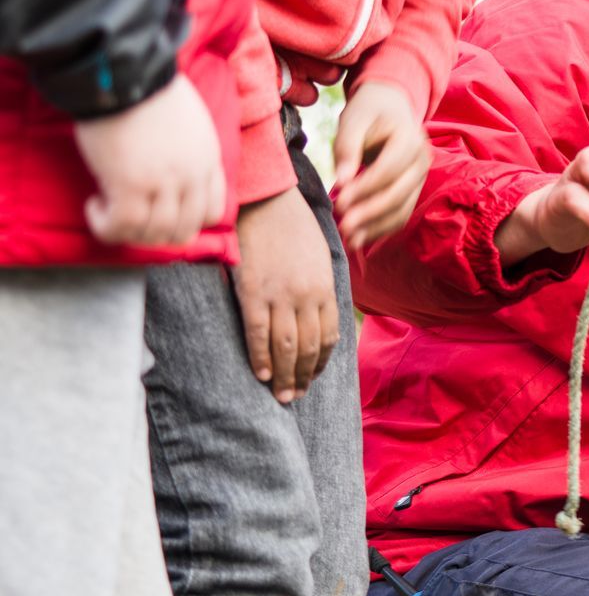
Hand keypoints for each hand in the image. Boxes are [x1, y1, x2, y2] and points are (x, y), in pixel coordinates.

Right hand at [71, 74, 225, 246]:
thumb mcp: (189, 122)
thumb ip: (189, 149)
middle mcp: (191, 176)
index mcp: (208, 160)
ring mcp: (163, 183)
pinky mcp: (129, 183)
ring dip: (129, 232)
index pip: (212, 211)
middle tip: (130, 219)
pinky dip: (107, 226)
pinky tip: (95, 207)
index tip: (161, 210)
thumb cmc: (150, 88)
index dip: (185, 219)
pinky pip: (122, 226)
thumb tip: (170, 165)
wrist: (126, 71)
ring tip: (109, 212)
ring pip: (154, 233)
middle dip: (156, 233)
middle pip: (184, 230)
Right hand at [234, 187, 339, 403]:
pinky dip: (260, 358)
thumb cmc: (291, 225)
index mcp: (324, 288)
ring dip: (284, 376)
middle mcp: (307, 297)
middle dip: (303, 376)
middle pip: (308, 348)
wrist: (265, 200)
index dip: (320, 361)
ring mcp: (280, 296)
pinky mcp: (253, 292)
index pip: (328, 336)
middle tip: (294, 396)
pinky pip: (258, 334)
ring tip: (280, 395)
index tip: (313, 376)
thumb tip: (318, 312)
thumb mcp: (318, 256)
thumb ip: (319, 286)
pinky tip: (260, 375)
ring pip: (286, 347)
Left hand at [332, 81, 429, 249]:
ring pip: (402, 209)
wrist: (390, 109)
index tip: (339, 201)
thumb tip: (342, 180)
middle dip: (370, 213)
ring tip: (350, 239)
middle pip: (398, 193)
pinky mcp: (413, 191)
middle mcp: (422, 161)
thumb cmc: (368, 113)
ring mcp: (421, 178)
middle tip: (343, 226)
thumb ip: (347, 147)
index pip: (388, 170)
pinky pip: (401, 215)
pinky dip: (381, 229)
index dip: (365, 188)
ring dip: (376, 227)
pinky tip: (360, 239)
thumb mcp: (353, 121)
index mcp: (410, 139)